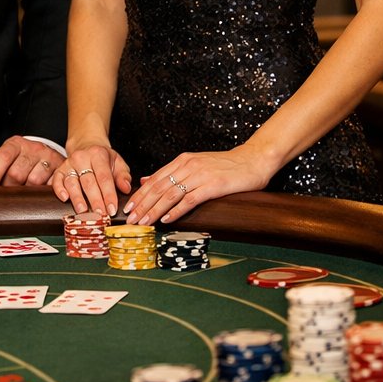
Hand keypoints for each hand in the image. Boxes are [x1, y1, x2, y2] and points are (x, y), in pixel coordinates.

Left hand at [0, 136, 63, 186]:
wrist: (44, 154)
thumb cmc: (18, 160)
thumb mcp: (2, 159)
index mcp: (15, 144)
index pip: (3, 157)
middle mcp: (33, 147)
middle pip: (16, 173)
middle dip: (9, 187)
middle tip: (8, 192)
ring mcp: (48, 156)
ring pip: (33, 181)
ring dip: (26, 191)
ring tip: (24, 191)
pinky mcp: (61, 167)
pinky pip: (49, 186)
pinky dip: (42, 192)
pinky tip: (38, 191)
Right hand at [53, 142, 131, 216]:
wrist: (87, 146)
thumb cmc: (104, 159)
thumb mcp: (118, 163)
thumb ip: (123, 176)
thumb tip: (126, 188)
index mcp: (98, 155)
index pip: (104, 177)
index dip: (108, 195)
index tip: (112, 210)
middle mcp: (81, 158)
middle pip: (88, 182)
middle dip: (94, 200)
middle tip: (100, 215)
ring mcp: (69, 163)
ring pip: (72, 182)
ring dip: (77, 198)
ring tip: (83, 211)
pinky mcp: (60, 169)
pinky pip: (57, 180)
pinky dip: (59, 189)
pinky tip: (64, 198)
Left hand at [122, 148, 273, 225]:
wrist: (254, 160)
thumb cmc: (226, 165)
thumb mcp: (195, 164)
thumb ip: (172, 172)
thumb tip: (146, 180)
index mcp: (182, 160)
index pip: (154, 179)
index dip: (140, 194)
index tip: (128, 207)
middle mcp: (188, 166)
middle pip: (158, 187)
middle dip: (142, 205)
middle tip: (131, 218)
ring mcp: (200, 175)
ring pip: (170, 194)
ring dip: (154, 210)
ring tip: (143, 221)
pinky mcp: (213, 186)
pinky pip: (189, 200)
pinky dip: (176, 211)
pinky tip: (167, 219)